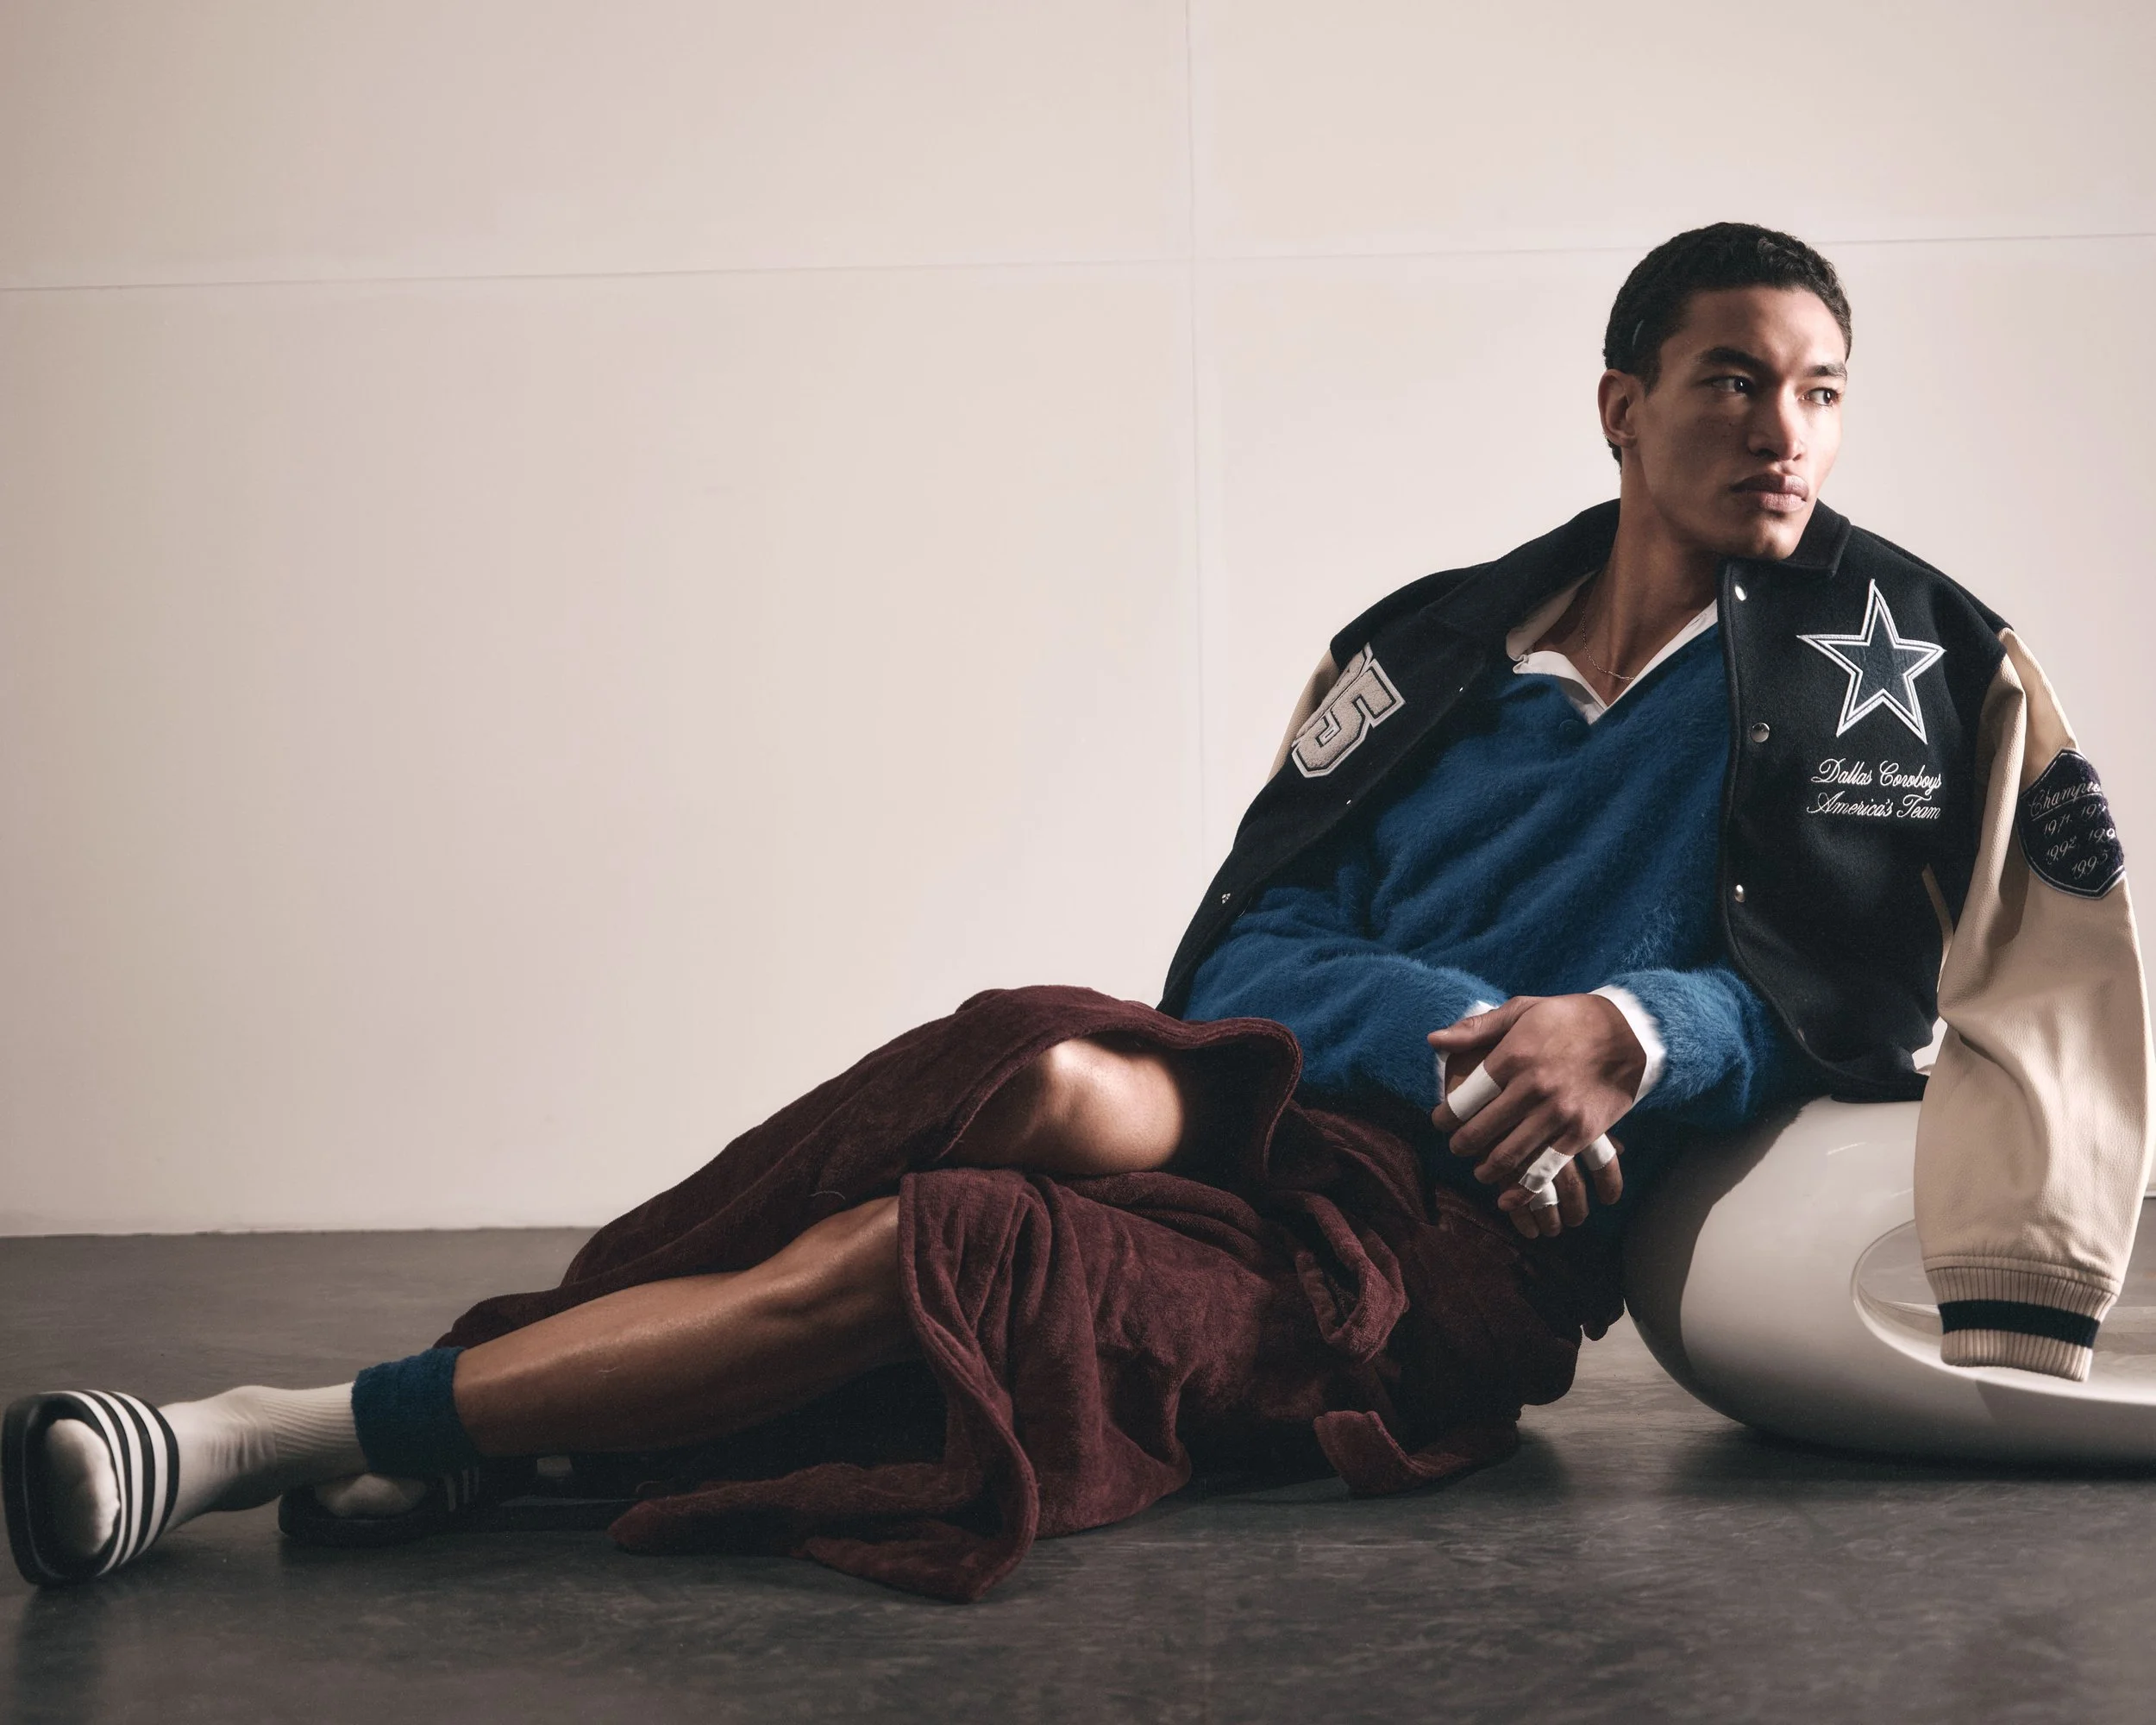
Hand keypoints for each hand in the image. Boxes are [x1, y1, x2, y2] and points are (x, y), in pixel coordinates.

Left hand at [1428, 995, 1642, 1237]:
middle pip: (1482, 1131)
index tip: (1440, 1122)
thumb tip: (1434, 1041)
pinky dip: (1523, 1191)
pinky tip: (1508, 1198)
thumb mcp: (1522, 1009)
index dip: (1446, 1116)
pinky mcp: (1582, 1133)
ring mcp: (1558, 1113)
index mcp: (1514, 1056)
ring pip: (1510, 1156)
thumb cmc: (1568, 1017)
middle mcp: (1533, 1088)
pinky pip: (1546, 1170)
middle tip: (1457, 1148)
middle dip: (1462, 1145)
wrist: (1628, 1031)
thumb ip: (1476, 1029)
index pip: (1465, 1099)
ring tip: (1481, 1169)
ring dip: (1488, 1169)